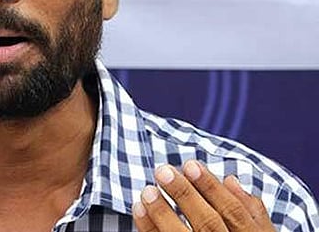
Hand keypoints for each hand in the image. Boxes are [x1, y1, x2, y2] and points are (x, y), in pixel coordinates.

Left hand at [133, 160, 275, 230]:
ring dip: (162, 214)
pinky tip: (139, 211)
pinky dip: (149, 229)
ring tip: (147, 191)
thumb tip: (231, 180)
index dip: (212, 189)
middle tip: (162, 171)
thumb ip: (251, 213)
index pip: (234, 213)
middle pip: (208, 225)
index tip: (190, 165)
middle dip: (185, 196)